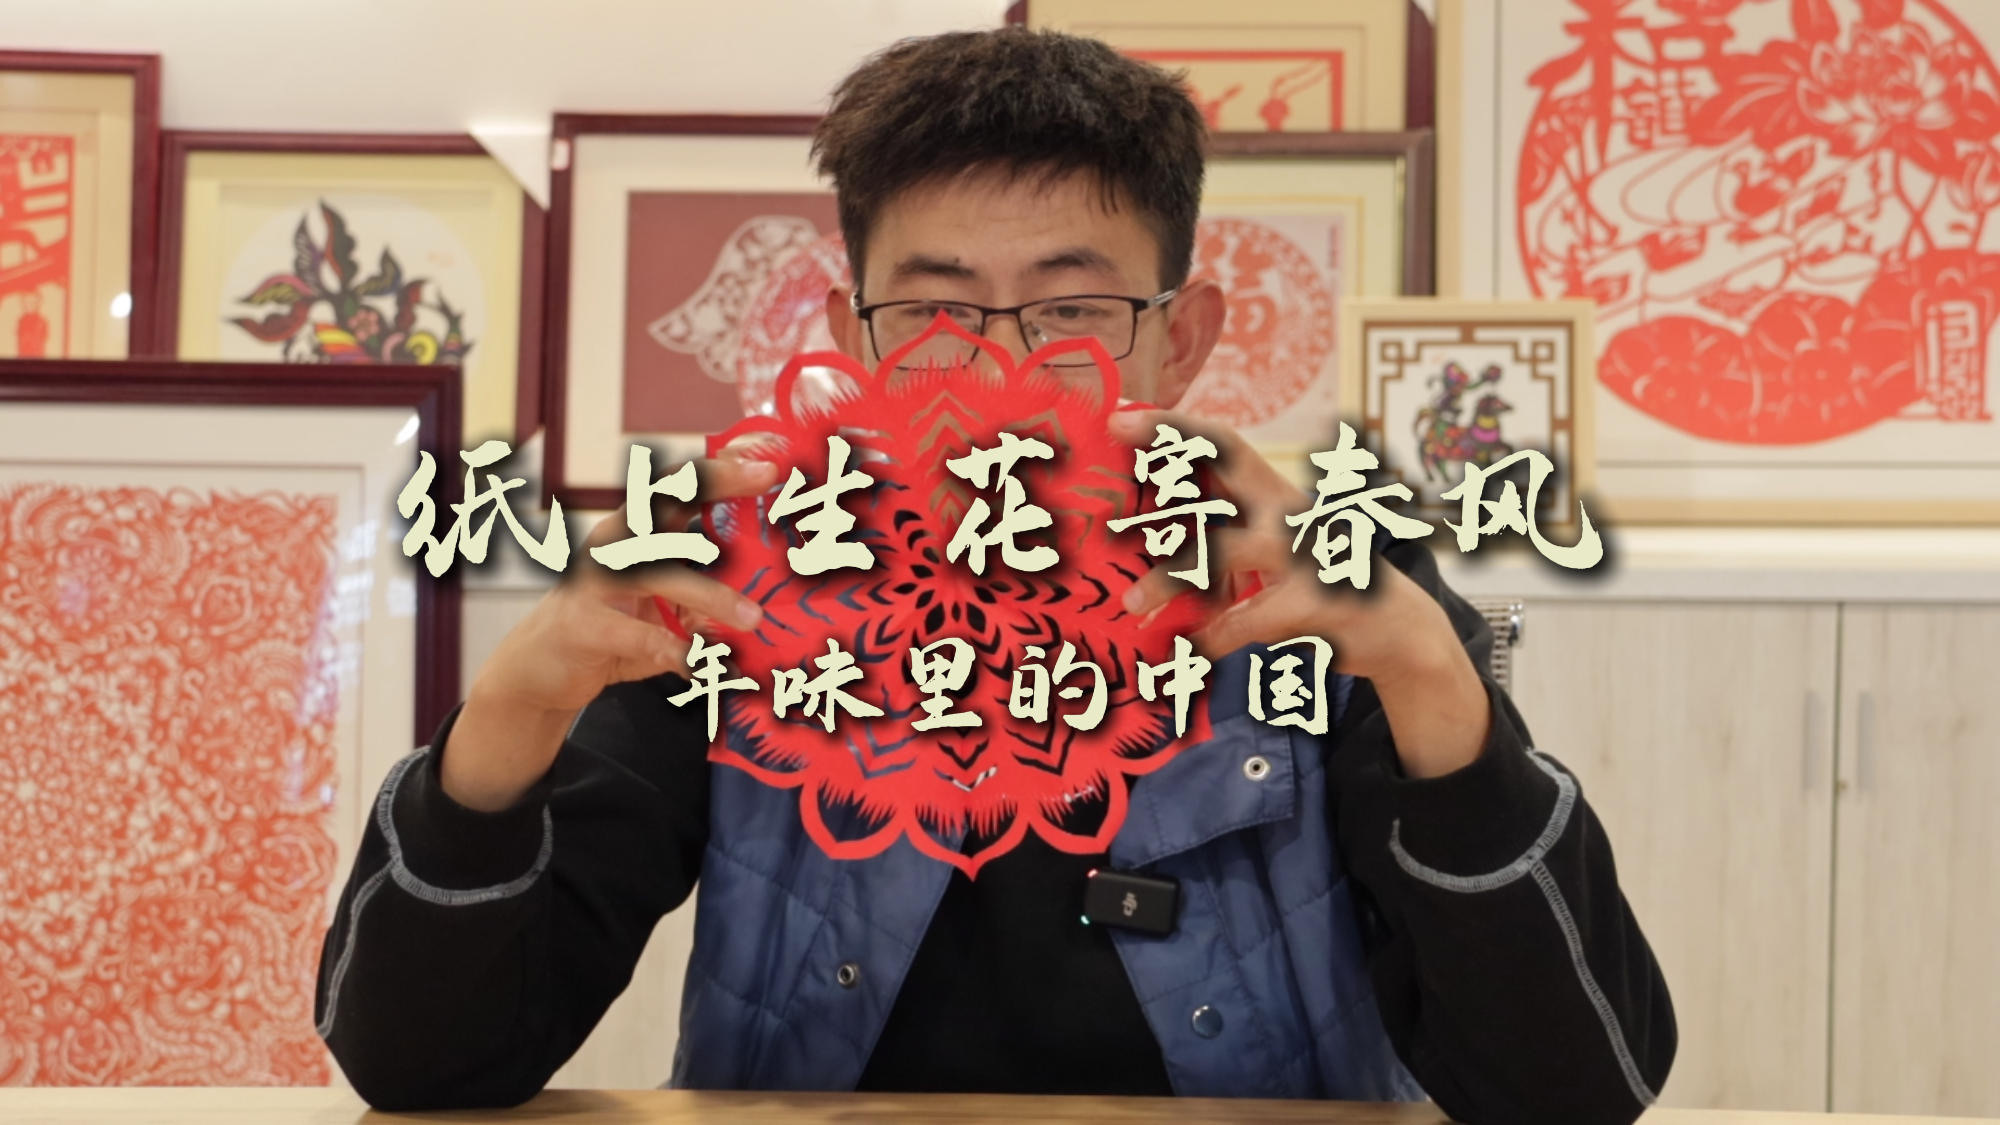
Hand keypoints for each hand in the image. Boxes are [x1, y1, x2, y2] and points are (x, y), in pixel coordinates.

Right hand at [439, 452, 776, 810]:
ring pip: (657, 573)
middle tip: (763, 475)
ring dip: (710, 595)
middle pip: (662, 502)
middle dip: (712, 482)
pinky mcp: (582, 626)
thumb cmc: (609, 629)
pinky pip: (635, 634)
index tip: (763, 457)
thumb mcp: (660, 610)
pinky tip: (698, 664)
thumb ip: (701, 600)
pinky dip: (672, 649)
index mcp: (633, 533)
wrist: (538, 671)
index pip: (675, 487)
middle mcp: (612, 545)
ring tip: (753, 618)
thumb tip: (761, 601)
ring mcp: (593, 582)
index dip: (717, 467)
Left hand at [1108, 410, 1489, 778]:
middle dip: (1173, 438)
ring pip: (1221, 550)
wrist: (1399, 629)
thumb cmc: (1319, 582)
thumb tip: (1148, 530)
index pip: (1224, 443)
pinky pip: (1244, 620)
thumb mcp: (1278, 547)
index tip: (1120, 410)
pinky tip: (1191, 650)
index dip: (1173, 424)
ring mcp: (1305, 553)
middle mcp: (1289, 510)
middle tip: (1116, 429)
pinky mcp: (1314, 603)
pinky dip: (1212, 638)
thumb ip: (1228, 533)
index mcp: (1277, 495)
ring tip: (1131, 603)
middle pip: (1228, 458)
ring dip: (1168, 578)